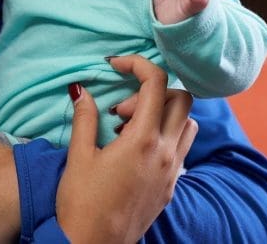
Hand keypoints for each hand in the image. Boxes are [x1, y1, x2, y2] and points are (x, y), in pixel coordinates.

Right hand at [56, 55, 196, 242]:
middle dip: (153, 91)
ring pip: (187, 124)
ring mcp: (172, 172)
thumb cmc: (81, 202)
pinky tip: (134, 149)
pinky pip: (181, 149)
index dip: (137, 64)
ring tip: (128, 127)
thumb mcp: (79, 156)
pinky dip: (165, 136)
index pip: (155, 83)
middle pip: (181, 99)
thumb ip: (85, 117)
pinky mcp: (171, 188)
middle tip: (120, 108)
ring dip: (163, 114)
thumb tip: (81, 89)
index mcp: (143, 140)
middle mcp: (166, 153)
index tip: (116, 64)